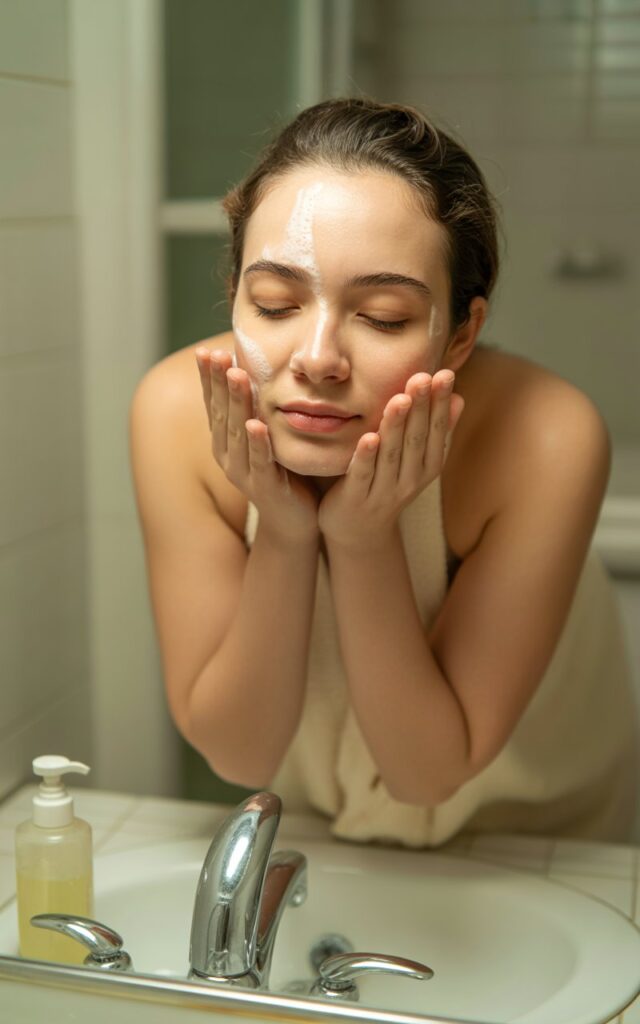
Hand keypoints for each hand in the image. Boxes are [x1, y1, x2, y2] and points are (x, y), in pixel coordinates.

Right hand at [195, 348, 319, 544]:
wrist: (293, 521)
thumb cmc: (281, 472)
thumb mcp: (265, 436)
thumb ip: (256, 409)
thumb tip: (252, 370)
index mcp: (225, 441)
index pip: (214, 404)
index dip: (209, 378)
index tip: (205, 351)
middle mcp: (227, 455)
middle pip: (221, 413)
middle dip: (219, 382)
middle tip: (216, 353)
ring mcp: (243, 472)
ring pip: (237, 432)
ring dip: (237, 403)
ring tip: (237, 376)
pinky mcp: (265, 487)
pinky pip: (260, 461)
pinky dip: (257, 442)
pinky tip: (255, 424)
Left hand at [318, 370, 463, 549]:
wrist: (358, 533)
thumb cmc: (387, 484)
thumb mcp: (417, 460)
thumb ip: (435, 431)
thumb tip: (458, 397)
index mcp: (427, 467)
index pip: (436, 431)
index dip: (440, 403)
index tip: (444, 374)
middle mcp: (410, 480)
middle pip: (417, 440)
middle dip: (421, 408)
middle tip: (423, 377)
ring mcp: (384, 491)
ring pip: (392, 455)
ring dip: (396, 426)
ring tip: (400, 399)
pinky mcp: (356, 499)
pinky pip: (363, 475)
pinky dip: (366, 457)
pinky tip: (369, 437)